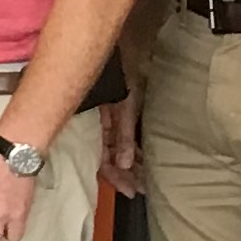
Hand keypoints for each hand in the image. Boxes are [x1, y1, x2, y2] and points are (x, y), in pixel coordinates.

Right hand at [98, 82, 145, 199]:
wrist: (120, 48)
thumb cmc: (121, 72)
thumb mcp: (124, 105)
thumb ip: (122, 134)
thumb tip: (125, 164)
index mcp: (95, 126)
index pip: (102, 161)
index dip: (116, 178)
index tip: (131, 192)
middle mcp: (97, 126)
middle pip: (108, 159)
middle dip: (125, 175)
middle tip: (142, 189)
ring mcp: (105, 121)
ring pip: (115, 150)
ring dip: (130, 164)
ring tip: (144, 178)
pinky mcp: (114, 114)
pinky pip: (119, 138)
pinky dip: (131, 150)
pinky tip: (140, 158)